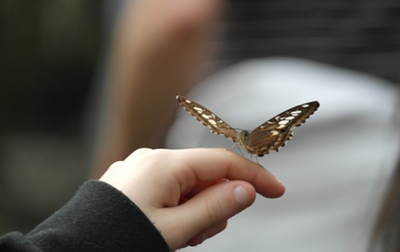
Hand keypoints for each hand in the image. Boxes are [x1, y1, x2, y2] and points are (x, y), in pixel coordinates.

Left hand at [100, 148, 284, 250]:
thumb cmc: (120, 240)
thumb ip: (214, 207)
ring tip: (179, 237)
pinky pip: (168, 190)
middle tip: (199, 236)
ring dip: (195, 210)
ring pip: (188, 185)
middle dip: (214, 204)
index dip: (254, 176)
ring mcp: (140, 169)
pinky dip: (178, 208)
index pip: (223, 162)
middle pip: (206, 175)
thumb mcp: (175, 230)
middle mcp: (152, 159)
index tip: (278, 191)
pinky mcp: (133, 182)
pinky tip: (165, 228)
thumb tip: (246, 190)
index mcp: (165, 165)